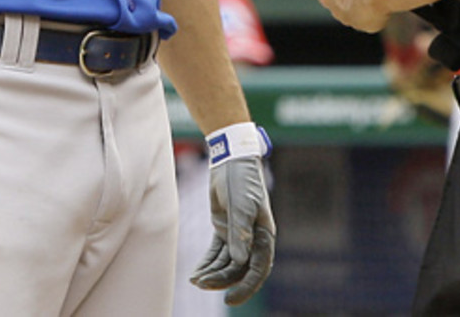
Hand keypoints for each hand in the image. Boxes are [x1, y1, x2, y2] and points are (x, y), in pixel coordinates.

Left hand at [191, 155, 275, 304]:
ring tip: (195, 280)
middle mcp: (252, 238)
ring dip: (212, 273)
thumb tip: (240, 261)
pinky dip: (207, 263)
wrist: (230, 160)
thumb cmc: (241, 180)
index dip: (246, 286)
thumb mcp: (241, 205)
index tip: (230, 299)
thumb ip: (240, 233)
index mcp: (263, 235)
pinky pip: (216, 253)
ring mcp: (238, 234)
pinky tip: (196, 273)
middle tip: (202, 284)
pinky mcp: (224, 228)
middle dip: (222, 280)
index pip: (258, 268)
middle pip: (239, 269)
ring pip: (226, 263)